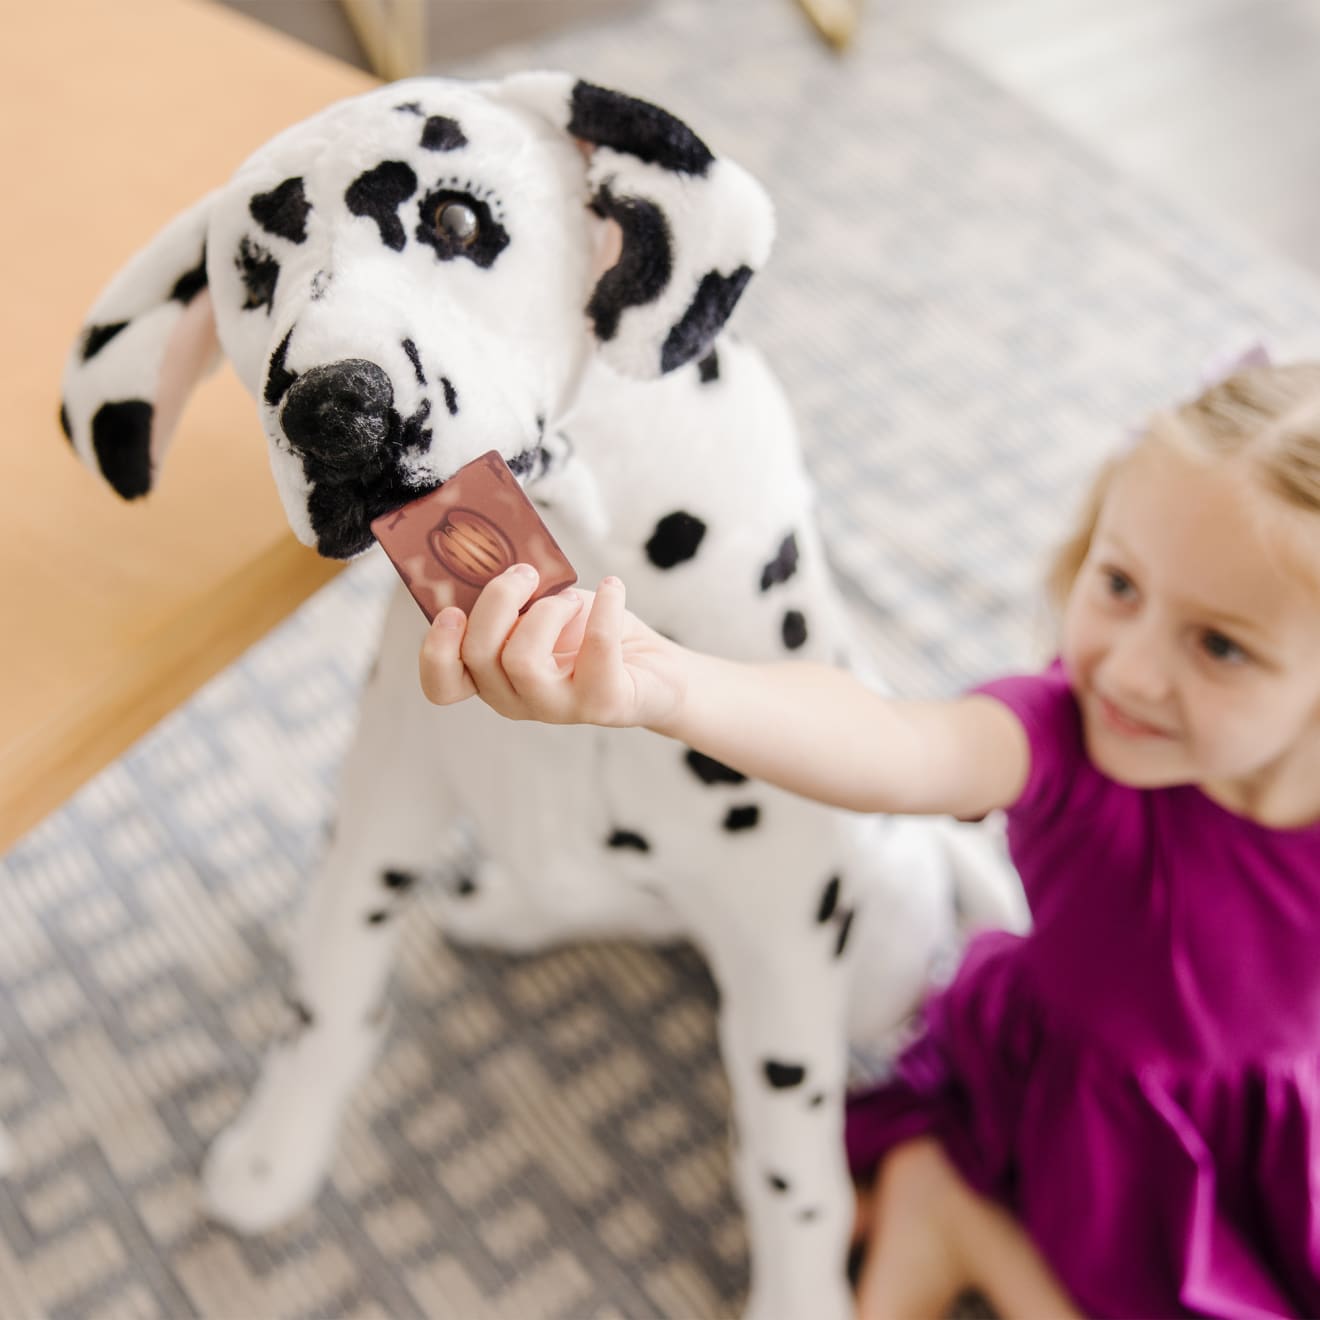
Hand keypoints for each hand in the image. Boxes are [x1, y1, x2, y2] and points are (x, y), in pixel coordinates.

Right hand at [418, 564, 687, 730]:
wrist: (652, 666)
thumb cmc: (588, 634)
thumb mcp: (540, 611)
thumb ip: (513, 600)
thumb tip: (498, 561)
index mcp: (492, 678)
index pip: (443, 686)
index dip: (436, 652)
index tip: (452, 611)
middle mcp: (517, 700)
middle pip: (480, 656)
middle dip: (499, 600)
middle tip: (526, 573)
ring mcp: (559, 708)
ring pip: (523, 660)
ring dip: (547, 610)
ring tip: (570, 598)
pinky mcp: (604, 704)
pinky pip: (595, 649)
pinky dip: (605, 606)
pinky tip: (613, 587)